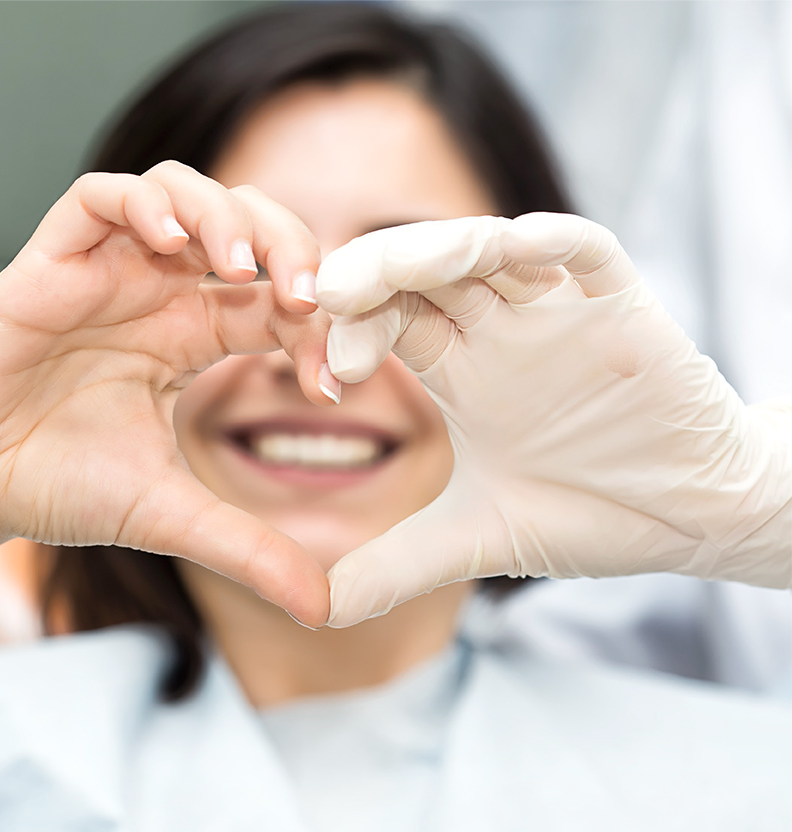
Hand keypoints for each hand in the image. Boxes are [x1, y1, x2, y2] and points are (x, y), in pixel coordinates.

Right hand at [0, 163, 334, 625]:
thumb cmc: (57, 487)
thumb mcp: (171, 514)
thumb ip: (249, 549)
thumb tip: (324, 608)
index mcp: (194, 336)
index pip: (278, 300)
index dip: (319, 324)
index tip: (332, 378)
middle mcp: (158, 294)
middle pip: (246, 226)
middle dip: (290, 246)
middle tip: (309, 294)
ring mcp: (107, 272)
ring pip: (183, 193)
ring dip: (224, 216)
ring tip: (241, 268)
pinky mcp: (51, 262)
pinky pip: (100, 197)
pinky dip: (144, 204)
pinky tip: (171, 242)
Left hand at [318, 213, 791, 626]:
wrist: (693, 518)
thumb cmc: (590, 514)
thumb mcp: (477, 540)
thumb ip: (395, 566)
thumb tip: (315, 610)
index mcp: (460, 369)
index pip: (391, 320)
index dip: (353, 334)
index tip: (330, 378)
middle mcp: (500, 329)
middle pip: (424, 272)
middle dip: (377, 273)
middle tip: (331, 294)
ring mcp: (558, 311)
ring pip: (490, 249)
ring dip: (441, 248)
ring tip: (396, 268)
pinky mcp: (623, 307)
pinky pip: (588, 253)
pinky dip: (554, 242)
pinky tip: (517, 245)